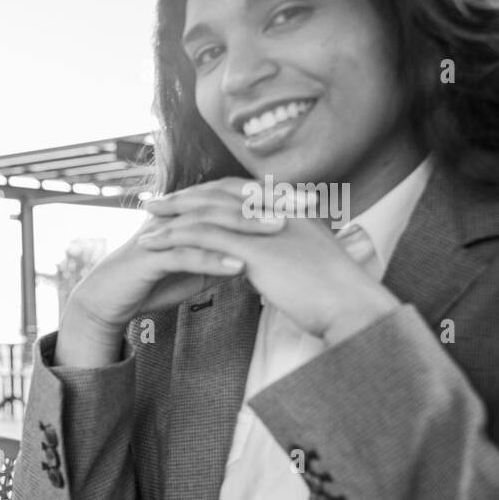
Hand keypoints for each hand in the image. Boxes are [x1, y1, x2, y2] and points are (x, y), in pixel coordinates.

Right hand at [57, 179, 285, 366]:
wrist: (107, 298)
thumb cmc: (150, 282)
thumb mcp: (195, 268)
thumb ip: (222, 256)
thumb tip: (259, 255)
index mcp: (190, 214)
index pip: (235, 196)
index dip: (271, 196)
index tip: (308, 202)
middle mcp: (176, 217)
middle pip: (226, 201)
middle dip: (266, 203)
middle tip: (302, 207)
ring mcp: (161, 235)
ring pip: (208, 224)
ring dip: (244, 226)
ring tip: (278, 230)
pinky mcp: (148, 258)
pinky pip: (184, 256)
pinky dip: (212, 260)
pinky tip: (238, 267)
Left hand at [137, 178, 398, 342]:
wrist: (354, 307)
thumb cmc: (337, 296)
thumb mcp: (310, 265)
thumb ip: (289, 256)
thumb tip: (270, 262)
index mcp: (289, 211)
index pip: (241, 192)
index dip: (210, 193)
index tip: (184, 198)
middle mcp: (276, 211)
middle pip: (219, 193)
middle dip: (183, 196)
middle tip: (154, 201)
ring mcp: (265, 228)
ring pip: (207, 211)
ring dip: (172, 213)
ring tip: (145, 218)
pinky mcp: (255, 250)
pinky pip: (204, 237)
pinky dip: (174, 237)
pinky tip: (153, 244)